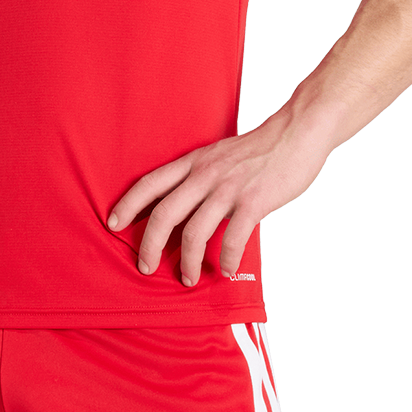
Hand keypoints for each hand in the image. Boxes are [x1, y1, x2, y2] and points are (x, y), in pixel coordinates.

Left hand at [106, 112, 332, 285]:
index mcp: (195, 162)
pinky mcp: (254, 202)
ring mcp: (229, 188)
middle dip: (150, 246)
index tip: (113, 224)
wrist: (297, 132)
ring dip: (188, 262)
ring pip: (195, 233)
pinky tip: (228, 270)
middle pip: (164, 214)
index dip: (128, 205)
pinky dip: (228, 260)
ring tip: (188, 279)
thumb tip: (189, 204)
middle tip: (145, 267)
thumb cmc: (262, 147)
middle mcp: (206, 175)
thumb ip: (202, 176)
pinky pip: (233, 239)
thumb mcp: (220, 154)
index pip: (150, 183)